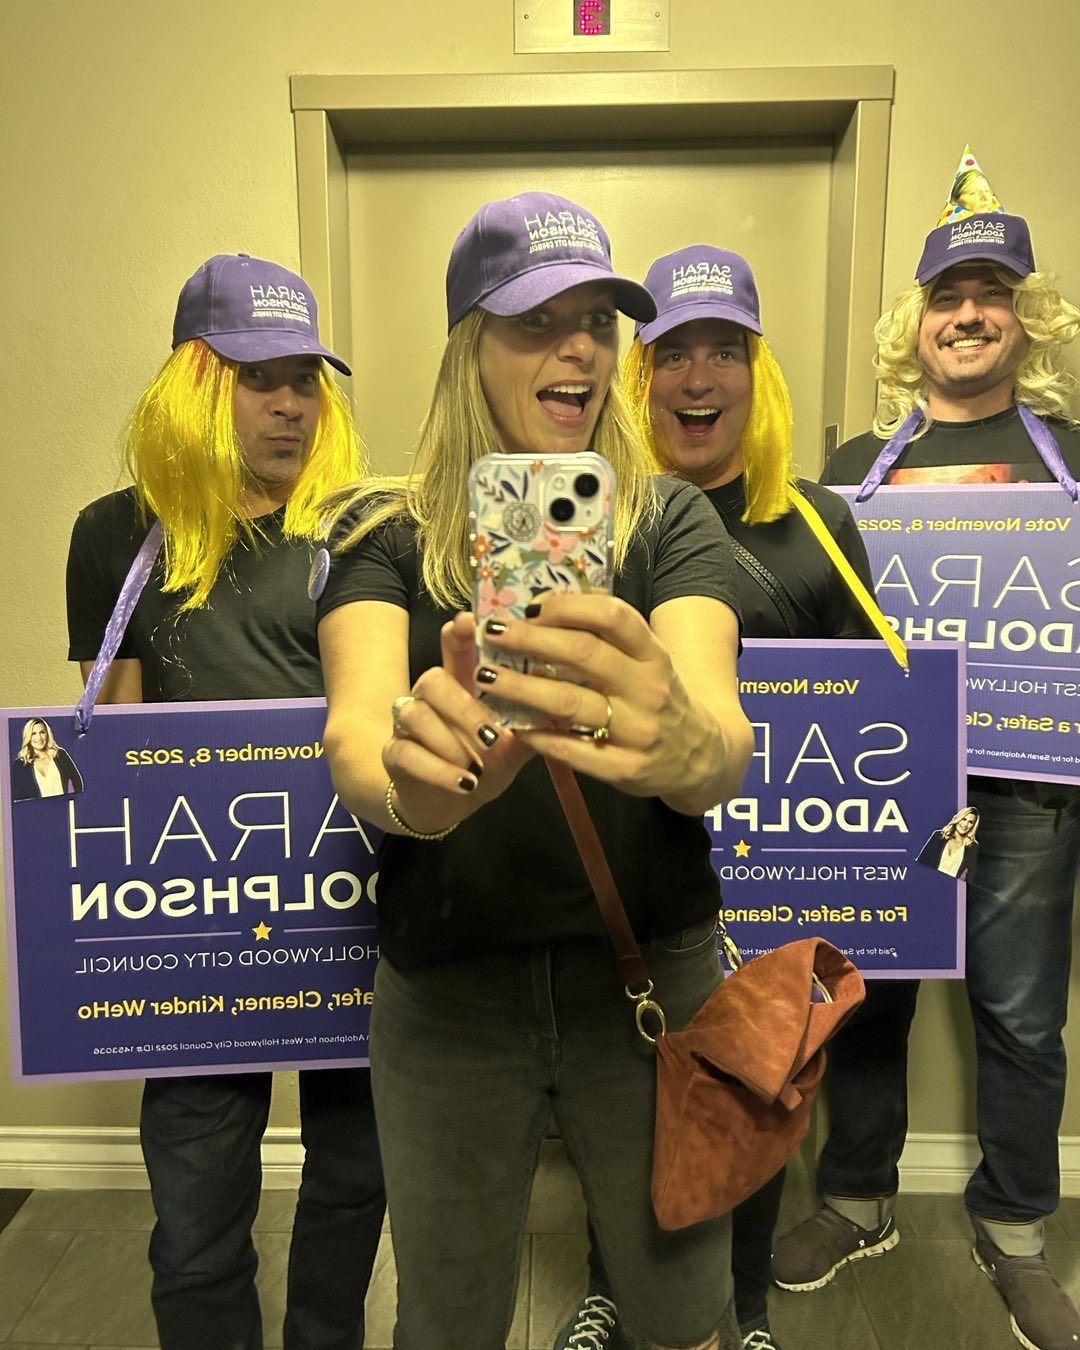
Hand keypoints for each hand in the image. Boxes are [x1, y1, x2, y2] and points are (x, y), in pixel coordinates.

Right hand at [384, 612, 533, 831]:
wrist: (446, 805)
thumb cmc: (482, 764)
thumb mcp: (513, 748)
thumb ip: (534, 726)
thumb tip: (569, 709)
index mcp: (460, 685)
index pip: (455, 648)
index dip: (459, 632)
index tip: (468, 621)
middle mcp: (429, 697)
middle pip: (433, 680)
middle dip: (463, 706)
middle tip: (491, 735)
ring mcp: (407, 724)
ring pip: (417, 714)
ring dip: (451, 743)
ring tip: (477, 766)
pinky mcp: (394, 754)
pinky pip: (407, 753)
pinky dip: (439, 770)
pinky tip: (464, 783)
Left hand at [477, 593, 718, 800]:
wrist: (702, 757)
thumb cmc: (660, 698)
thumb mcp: (651, 661)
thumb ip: (612, 637)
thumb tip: (551, 603)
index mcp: (653, 654)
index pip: (614, 617)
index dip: (569, 606)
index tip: (531, 606)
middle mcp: (648, 688)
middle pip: (583, 654)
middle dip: (530, 640)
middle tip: (492, 633)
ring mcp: (638, 730)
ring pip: (569, 702)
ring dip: (520, 688)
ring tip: (485, 678)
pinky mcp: (626, 768)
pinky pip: (573, 750)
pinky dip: (538, 737)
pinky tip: (512, 726)